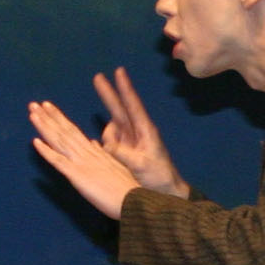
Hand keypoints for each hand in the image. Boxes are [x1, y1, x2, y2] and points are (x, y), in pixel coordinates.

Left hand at [27, 98, 143, 219]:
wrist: (134, 200)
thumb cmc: (126, 189)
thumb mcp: (115, 166)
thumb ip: (102, 154)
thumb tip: (92, 143)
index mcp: (95, 152)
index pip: (74, 131)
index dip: (60, 119)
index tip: (50, 108)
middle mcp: (87, 153)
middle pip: (65, 131)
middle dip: (49, 117)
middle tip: (35, 104)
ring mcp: (81, 163)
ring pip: (60, 141)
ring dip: (45, 126)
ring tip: (33, 112)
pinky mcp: (78, 176)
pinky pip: (59, 162)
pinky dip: (46, 151)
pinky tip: (35, 141)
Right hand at [92, 68, 188, 196]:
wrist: (165, 192)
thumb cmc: (159, 177)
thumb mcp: (142, 165)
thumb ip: (123, 154)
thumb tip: (106, 145)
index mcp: (145, 131)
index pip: (133, 105)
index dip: (125, 88)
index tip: (119, 72)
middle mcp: (137, 132)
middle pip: (120, 108)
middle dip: (109, 93)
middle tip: (98, 76)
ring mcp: (130, 141)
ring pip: (113, 129)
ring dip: (109, 137)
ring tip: (122, 157)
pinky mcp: (124, 150)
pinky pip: (110, 143)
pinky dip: (107, 145)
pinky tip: (106, 154)